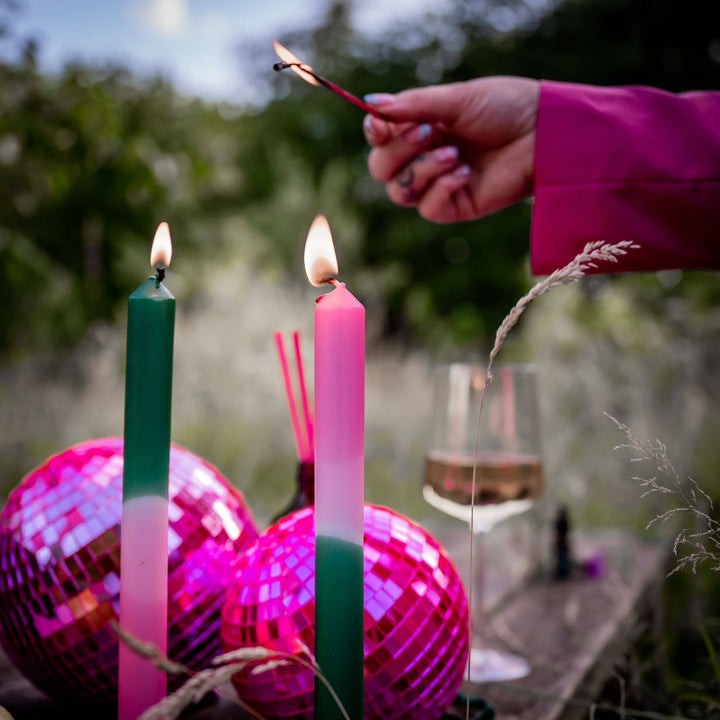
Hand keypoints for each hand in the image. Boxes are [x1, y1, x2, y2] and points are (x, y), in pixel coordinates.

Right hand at [363, 77, 539, 222]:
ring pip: (400, 192)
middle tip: (426, 133)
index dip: (375, 133)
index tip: (381, 124)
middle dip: (397, 151)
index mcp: (420, 128)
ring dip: (421, 170)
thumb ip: (414, 105)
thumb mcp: (456, 99)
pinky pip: (428, 208)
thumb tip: (371, 106)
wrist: (543, 132)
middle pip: (382, 169)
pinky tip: (465, 172)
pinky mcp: (456, 206)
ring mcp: (438, 185)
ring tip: (454, 153)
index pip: (380, 139)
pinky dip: (441, 189)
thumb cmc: (503, 108)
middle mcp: (424, 158)